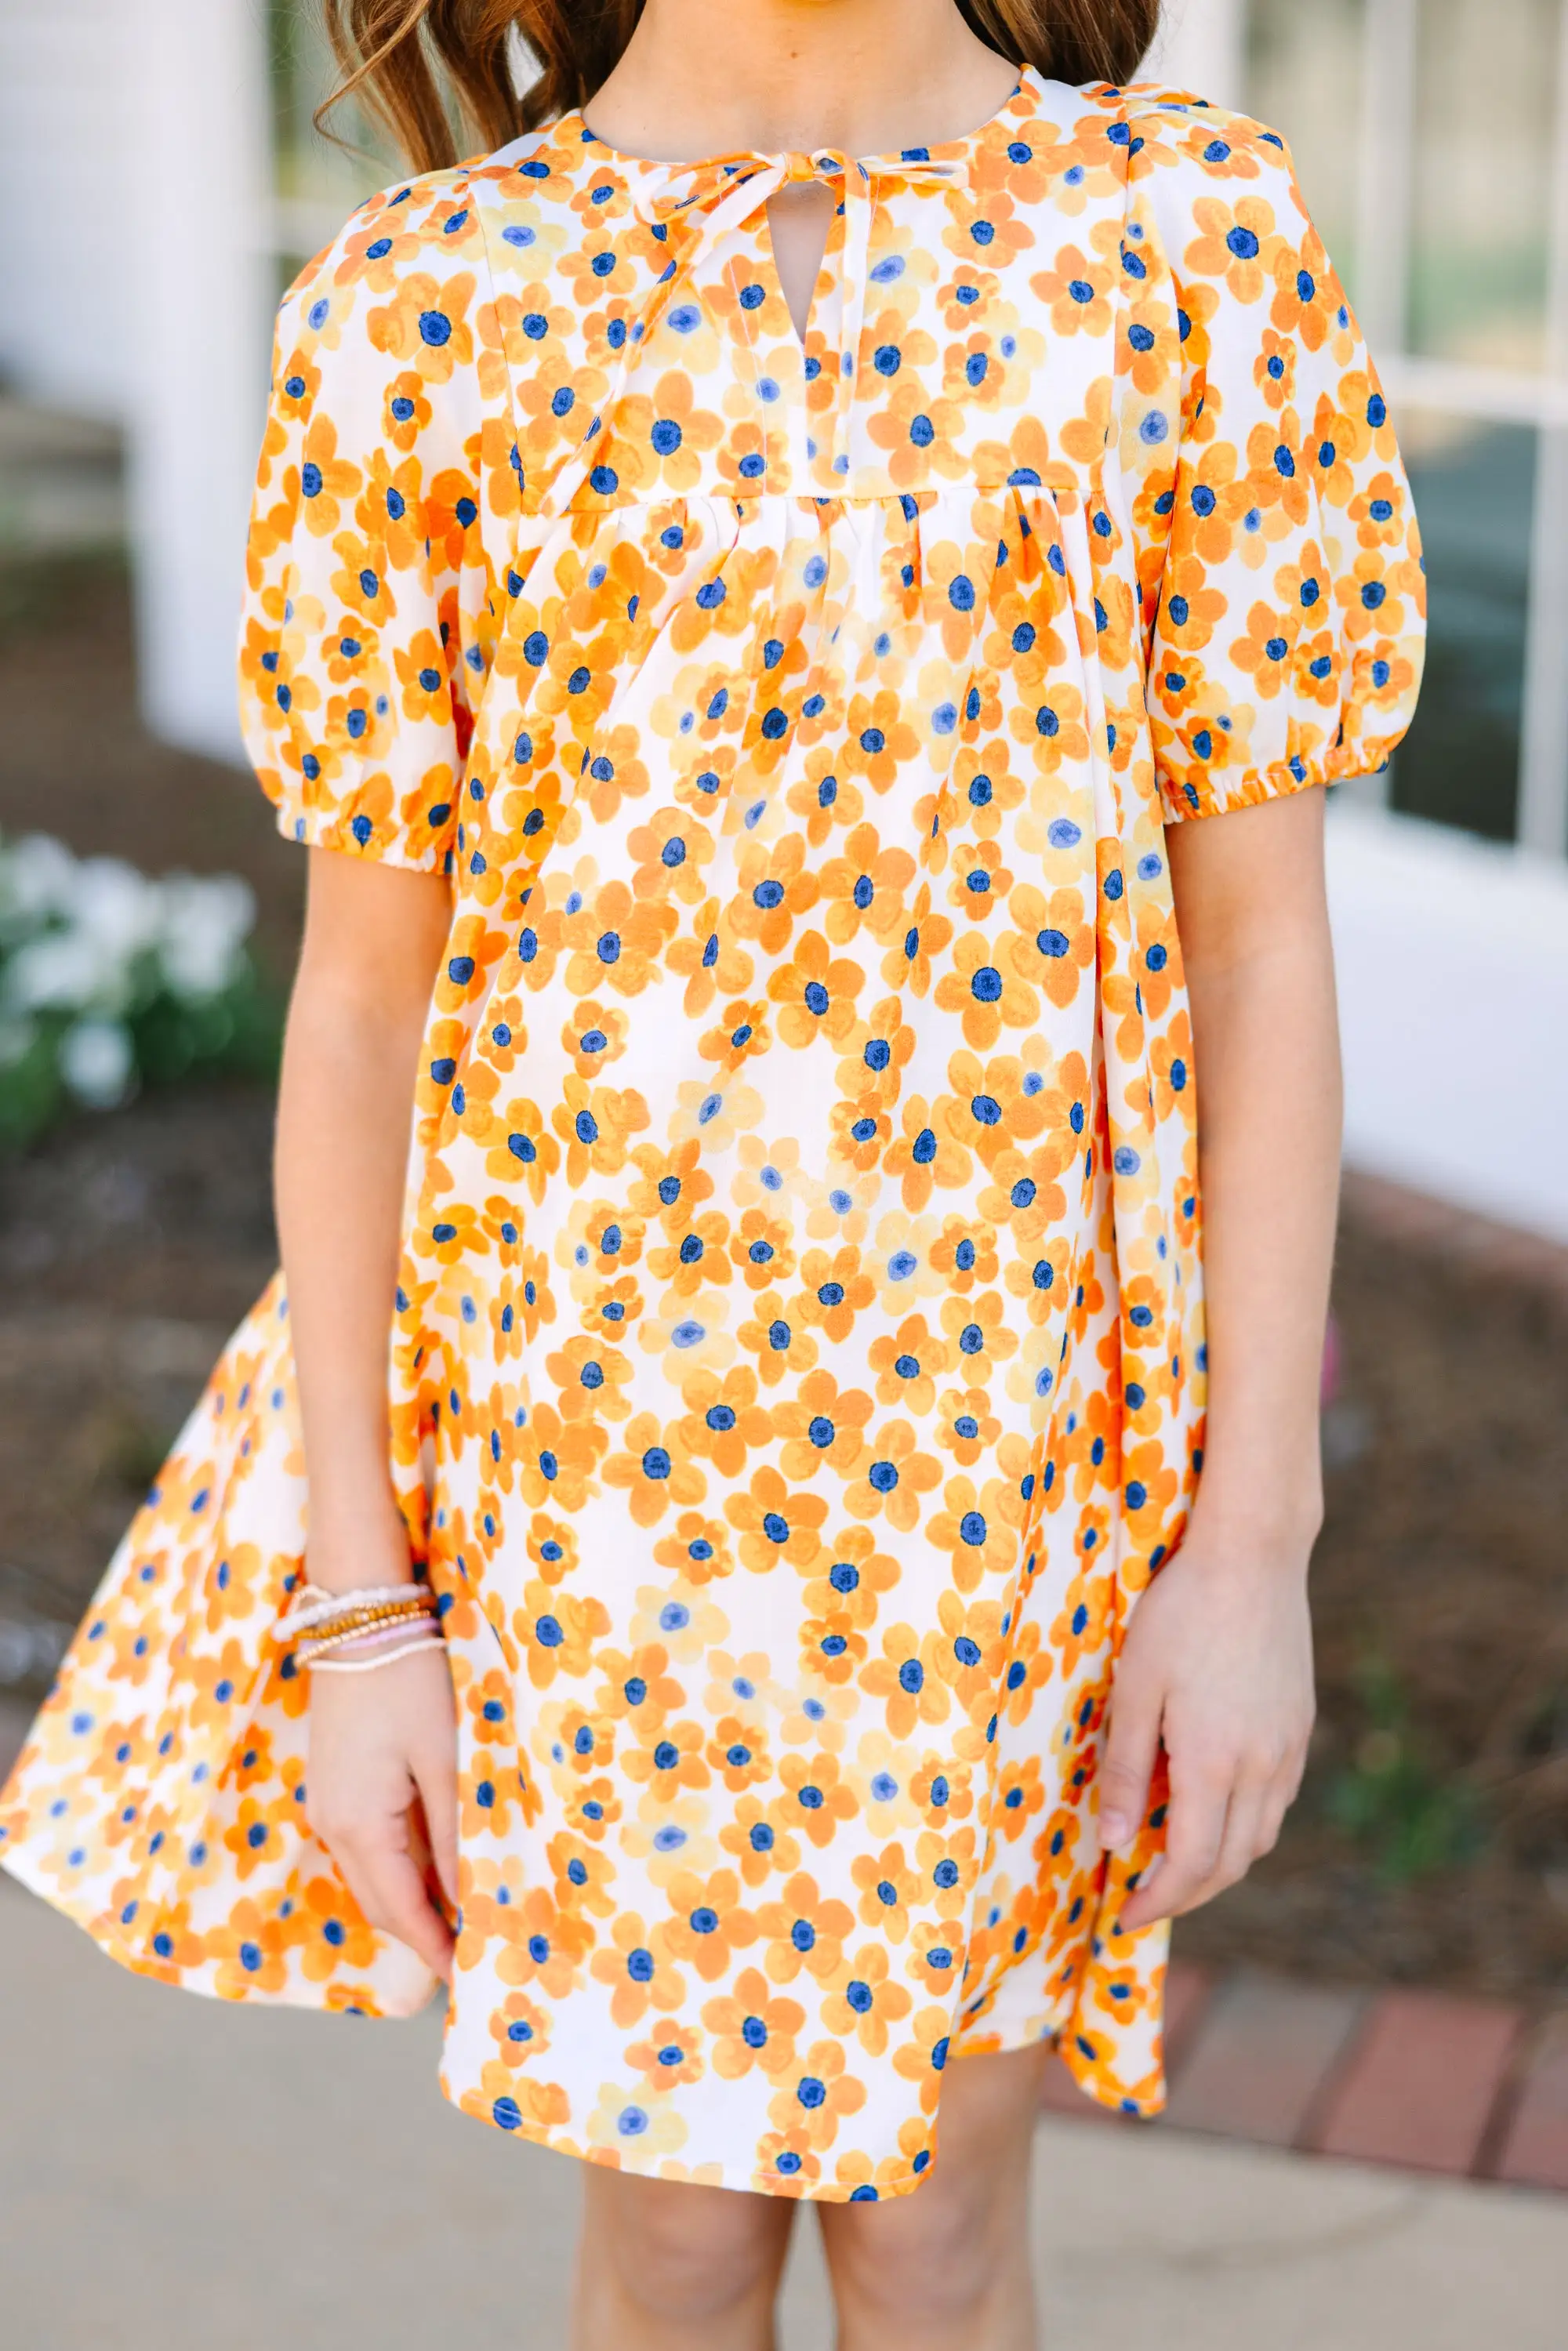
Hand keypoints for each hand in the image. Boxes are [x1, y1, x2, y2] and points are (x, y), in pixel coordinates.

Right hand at [301, 1508, 458, 1979]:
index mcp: (357, 1825)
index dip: (436, 1950)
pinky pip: (367, 1845)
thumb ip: (457, 1831)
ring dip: (411, 1903)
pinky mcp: (334, 1781)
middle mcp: (331, 1823)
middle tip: (471, 1964)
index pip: (400, 1910)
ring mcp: (326, 1802)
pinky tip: (438, 1868)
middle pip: (380, 1902)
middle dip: (422, 1937)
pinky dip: (400, 1869)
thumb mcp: (444, 1757)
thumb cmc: (408, 1678)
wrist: (359, 1612)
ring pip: (371, 1876)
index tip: (470, 1981)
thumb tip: (474, 1897)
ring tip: (462, 1923)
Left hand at [1099, 1527, 1314, 1930]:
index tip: (1124, 1915)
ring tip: (1176, 1862)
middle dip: (1187, 1895)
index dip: (1157, 1900)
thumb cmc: (1179, 1612)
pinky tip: (1215, 1809)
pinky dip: (1246, 1826)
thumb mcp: (1134, 1687)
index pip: (1190, 1864)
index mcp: (1213, 1762)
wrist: (1253, 1556)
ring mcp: (1289, 1747)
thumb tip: (1112, 1842)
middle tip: (1145, 1902)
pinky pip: (1277, 1800)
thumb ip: (1123, 1768)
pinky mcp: (1301, 1725)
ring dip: (1220, 1863)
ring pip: (1261, 1836)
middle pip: (1231, 1863)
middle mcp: (1261, 1767)